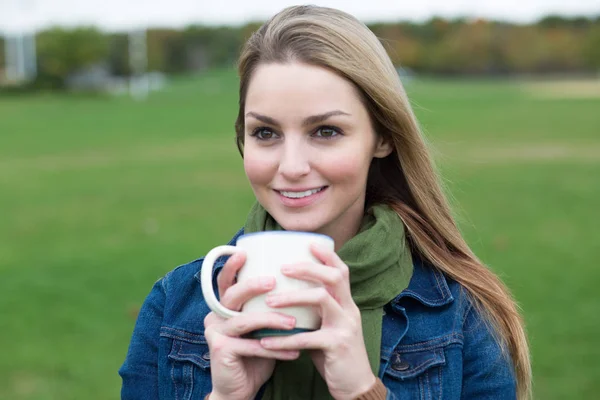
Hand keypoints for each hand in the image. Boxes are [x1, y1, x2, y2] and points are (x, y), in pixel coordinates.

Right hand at [204, 252, 299, 399]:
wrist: (241, 390)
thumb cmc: (256, 354)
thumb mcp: (263, 328)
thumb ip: (270, 308)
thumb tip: (301, 285)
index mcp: (225, 307)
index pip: (225, 282)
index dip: (231, 265)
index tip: (243, 251)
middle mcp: (215, 316)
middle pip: (231, 295)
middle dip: (251, 286)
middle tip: (273, 282)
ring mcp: (215, 333)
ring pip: (244, 320)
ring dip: (270, 320)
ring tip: (293, 323)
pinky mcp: (220, 350)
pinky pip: (250, 346)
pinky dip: (275, 349)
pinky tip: (294, 352)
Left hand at [258, 244, 376, 399]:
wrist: (356, 387)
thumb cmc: (335, 354)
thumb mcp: (328, 326)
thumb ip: (315, 310)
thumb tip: (285, 293)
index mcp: (346, 303)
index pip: (341, 270)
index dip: (327, 255)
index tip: (307, 243)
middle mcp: (349, 310)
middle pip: (334, 277)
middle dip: (308, 268)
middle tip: (283, 267)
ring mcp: (345, 327)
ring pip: (321, 299)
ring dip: (292, 297)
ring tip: (268, 302)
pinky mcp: (337, 346)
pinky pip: (307, 338)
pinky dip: (285, 340)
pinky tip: (266, 343)